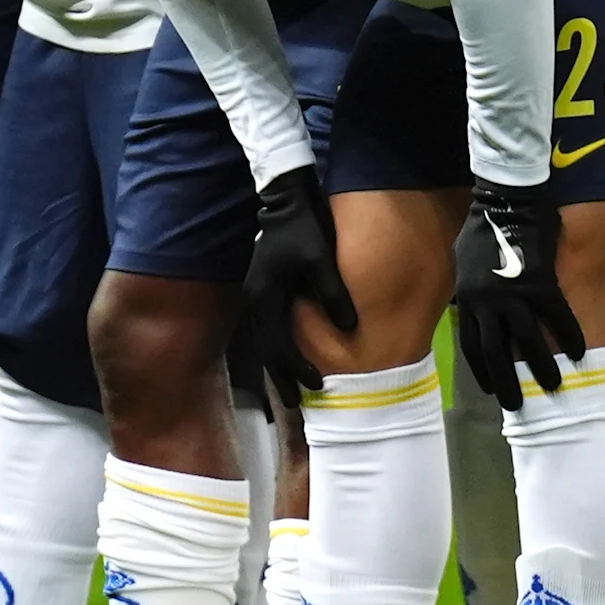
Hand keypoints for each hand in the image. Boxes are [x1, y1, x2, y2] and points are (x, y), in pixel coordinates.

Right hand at [236, 165, 355, 406]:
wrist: (285, 202)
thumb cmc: (303, 229)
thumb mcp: (320, 260)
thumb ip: (333, 294)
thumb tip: (349, 328)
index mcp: (267, 297)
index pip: (279, 346)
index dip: (297, 369)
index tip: (317, 386)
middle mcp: (256, 301)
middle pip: (266, 349)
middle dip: (282, 377)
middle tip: (297, 403)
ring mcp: (256, 295)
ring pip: (265, 340)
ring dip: (278, 364)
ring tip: (292, 387)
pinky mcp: (262, 289)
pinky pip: (268, 327)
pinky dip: (277, 346)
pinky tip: (288, 353)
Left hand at [449, 178, 579, 407]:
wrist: (505, 201)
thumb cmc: (482, 226)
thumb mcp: (463, 261)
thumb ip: (469, 288)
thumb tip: (470, 303)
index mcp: (468, 300)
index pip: (473, 346)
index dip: (482, 371)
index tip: (492, 389)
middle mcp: (487, 304)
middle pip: (495, 353)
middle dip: (507, 383)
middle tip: (517, 405)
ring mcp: (513, 295)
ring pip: (527, 341)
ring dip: (541, 366)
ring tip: (554, 385)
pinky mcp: (540, 284)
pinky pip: (556, 317)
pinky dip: (568, 335)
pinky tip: (578, 352)